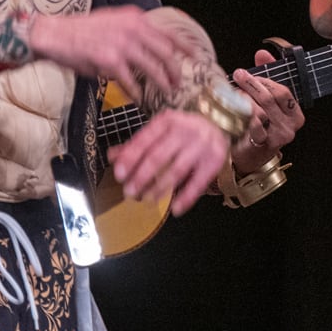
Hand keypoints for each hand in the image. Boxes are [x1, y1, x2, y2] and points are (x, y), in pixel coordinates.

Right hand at [24, 6, 191, 97]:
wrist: (54, 34)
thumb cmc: (80, 32)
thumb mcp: (112, 23)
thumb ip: (132, 33)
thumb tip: (149, 51)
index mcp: (135, 18)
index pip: (168, 33)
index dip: (185, 48)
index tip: (196, 58)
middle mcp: (132, 28)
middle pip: (166, 52)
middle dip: (175, 70)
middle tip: (179, 82)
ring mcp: (122, 44)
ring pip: (152, 68)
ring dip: (161, 82)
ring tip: (165, 92)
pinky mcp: (110, 60)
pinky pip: (130, 81)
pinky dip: (135, 92)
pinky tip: (137, 98)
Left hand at [110, 109, 227, 214]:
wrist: (219, 122)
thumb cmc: (182, 131)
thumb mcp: (160, 131)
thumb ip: (137, 144)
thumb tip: (112, 156)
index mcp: (166, 121)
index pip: (144, 140)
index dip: (130, 158)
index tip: (119, 175)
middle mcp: (184, 131)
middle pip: (158, 156)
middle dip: (141, 176)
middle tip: (129, 192)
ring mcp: (201, 146)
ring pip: (176, 171)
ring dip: (159, 188)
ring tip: (146, 200)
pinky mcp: (214, 161)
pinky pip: (198, 182)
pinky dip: (186, 197)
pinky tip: (175, 209)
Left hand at [231, 48, 301, 176]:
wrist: (250, 157)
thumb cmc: (259, 125)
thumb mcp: (266, 100)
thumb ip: (267, 75)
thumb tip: (263, 53)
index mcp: (296, 115)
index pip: (283, 91)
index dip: (263, 79)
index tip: (244, 73)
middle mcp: (290, 127)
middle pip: (271, 98)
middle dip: (251, 85)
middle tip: (237, 77)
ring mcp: (278, 138)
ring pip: (259, 110)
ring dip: (242, 100)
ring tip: (232, 95)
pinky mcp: (263, 145)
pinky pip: (251, 125)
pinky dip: (240, 115)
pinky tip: (231, 111)